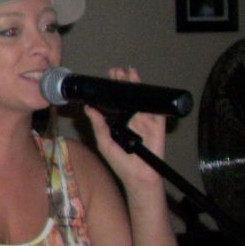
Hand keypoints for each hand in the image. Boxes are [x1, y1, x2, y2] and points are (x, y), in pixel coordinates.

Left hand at [82, 66, 166, 194]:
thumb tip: (89, 108)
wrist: (138, 175)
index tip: (106, 77)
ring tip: (129, 72)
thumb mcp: (104, 142)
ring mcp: (145, 120)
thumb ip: (98, 125)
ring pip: (140, 98)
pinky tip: (147, 87)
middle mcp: (132, 119)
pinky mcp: (157, 125)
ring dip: (136, 85)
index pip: (115, 102)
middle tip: (116, 70)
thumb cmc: (120, 162)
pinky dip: (152, 97)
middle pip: (127, 96)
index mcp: (118, 122)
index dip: (111, 90)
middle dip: (122, 82)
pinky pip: (155, 108)